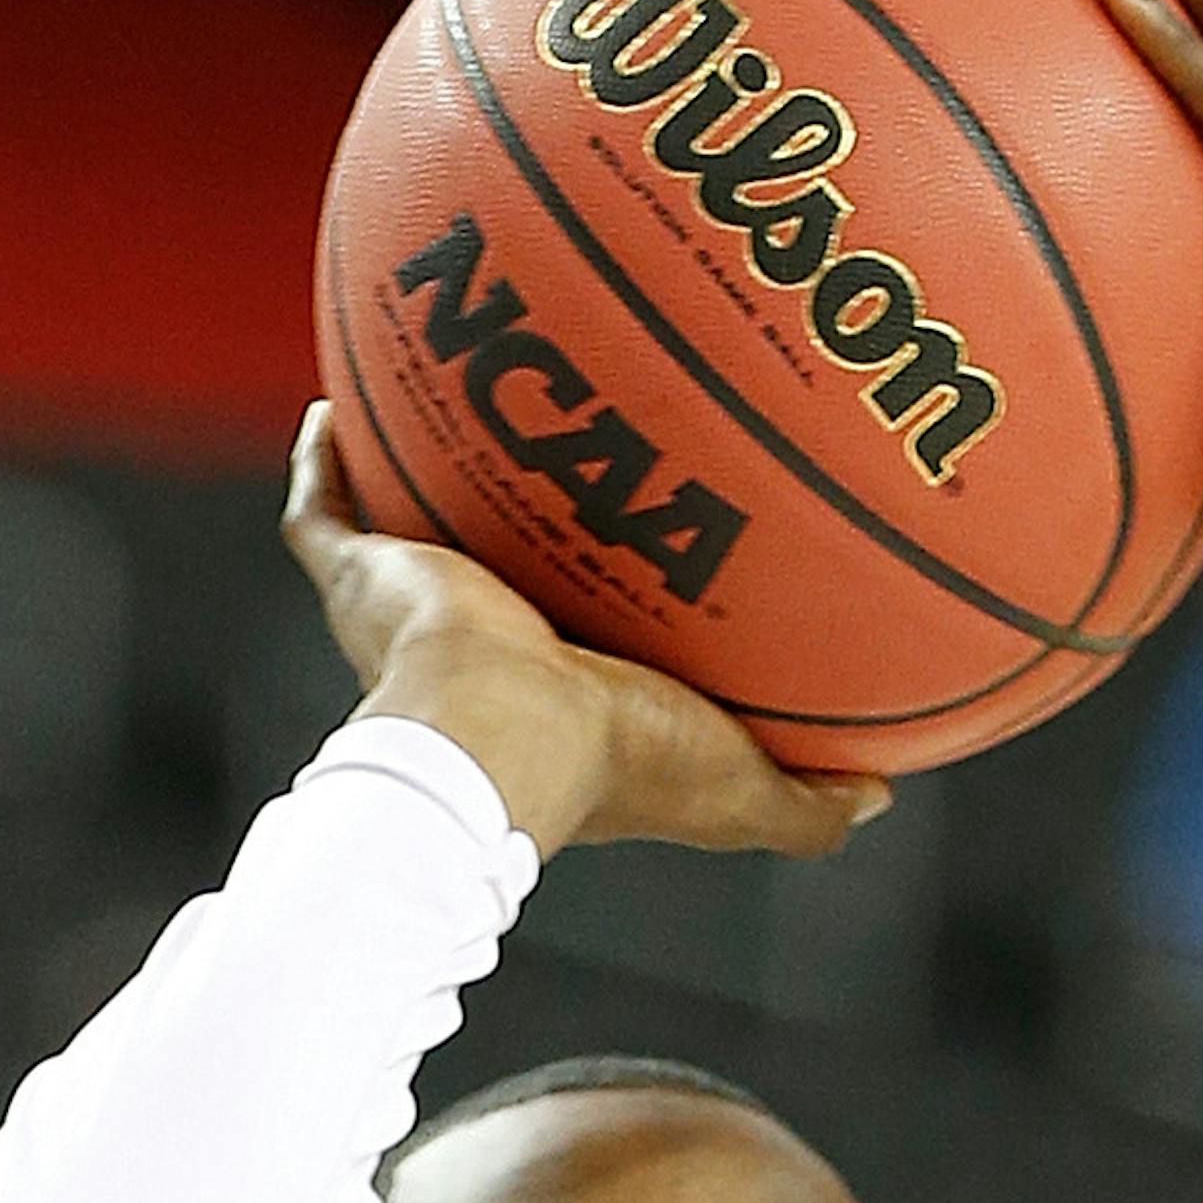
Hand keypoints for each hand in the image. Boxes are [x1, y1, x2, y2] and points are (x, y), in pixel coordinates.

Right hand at [282, 406, 888, 860]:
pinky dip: (324, 459)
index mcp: (562, 700)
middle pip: (494, 578)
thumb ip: (806, 802)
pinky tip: (339, 400)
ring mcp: (414, 611)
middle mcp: (483, 653)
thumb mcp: (739, 789)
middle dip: (516, 529)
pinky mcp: (365, 574)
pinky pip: (324, 508)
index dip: (613, 609)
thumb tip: (878, 789)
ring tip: (453, 400)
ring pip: (406, 533)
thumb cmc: (614, 764)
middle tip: (556, 457)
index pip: (587, 648)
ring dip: (419, 479)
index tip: (649, 556)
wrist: (495, 737)